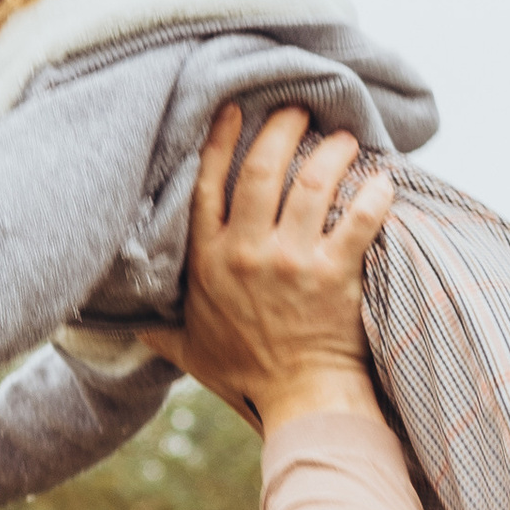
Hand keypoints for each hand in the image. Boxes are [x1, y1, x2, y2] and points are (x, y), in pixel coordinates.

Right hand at [141, 104, 393, 432]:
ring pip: (311, 184)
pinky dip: (375, 194)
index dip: (220, 138)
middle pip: (262, 168)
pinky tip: (384, 178)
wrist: (299, 401)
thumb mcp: (189, 349)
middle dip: (282, 128)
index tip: (235, 108)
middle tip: (300, 109)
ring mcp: (292, 261)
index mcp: (208, 260)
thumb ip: (158, 328)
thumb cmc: (245, 375)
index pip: (208, 183)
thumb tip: (126, 324)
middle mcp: (246, 253)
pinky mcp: (334, 274)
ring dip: (332, 152)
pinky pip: (358, 219)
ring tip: (346, 137)